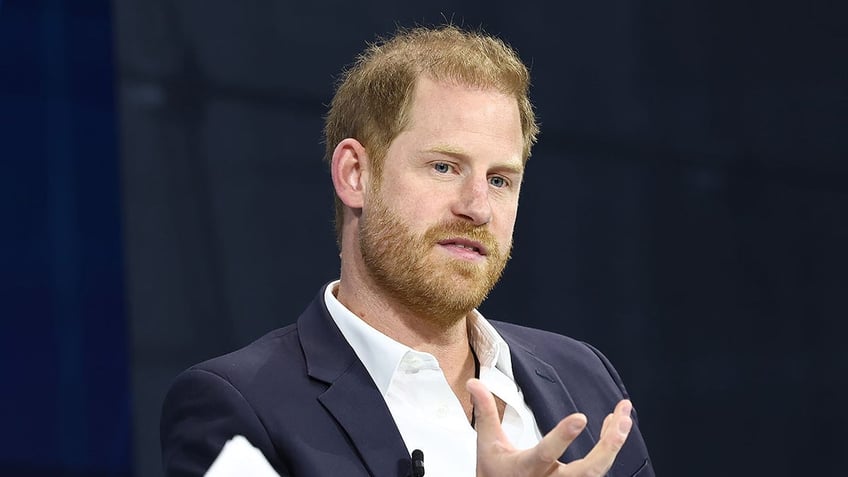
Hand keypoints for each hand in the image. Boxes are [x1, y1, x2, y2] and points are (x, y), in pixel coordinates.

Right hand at [467, 378, 632, 476]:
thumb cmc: (496, 474)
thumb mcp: (487, 444)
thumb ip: (486, 412)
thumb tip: (475, 384)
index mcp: (525, 469)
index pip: (545, 453)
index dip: (562, 437)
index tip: (579, 418)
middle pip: (586, 471)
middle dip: (608, 448)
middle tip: (621, 421)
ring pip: (597, 471)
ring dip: (613, 444)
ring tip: (623, 416)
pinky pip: (598, 470)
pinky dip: (608, 448)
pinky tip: (614, 429)